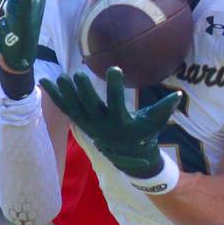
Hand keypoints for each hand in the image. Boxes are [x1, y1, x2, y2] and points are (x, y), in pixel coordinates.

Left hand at [41, 67, 181, 178]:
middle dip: (84, 92)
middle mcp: (103, 125)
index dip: (115, 87)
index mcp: (121, 123)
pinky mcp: (81, 123)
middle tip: (78, 74)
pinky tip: (45, 83)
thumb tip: (178, 96)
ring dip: (65, 94)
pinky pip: (66, 109)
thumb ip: (164, 109)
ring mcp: (89, 125)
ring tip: (58, 77)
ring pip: (75, 108)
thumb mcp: (156, 123)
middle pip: (90, 107)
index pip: (117, 103)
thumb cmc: (146, 134)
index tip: (114, 69)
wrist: (130, 155)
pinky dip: (56, 97)